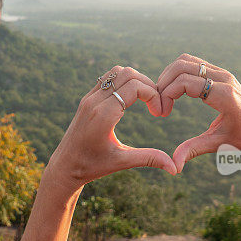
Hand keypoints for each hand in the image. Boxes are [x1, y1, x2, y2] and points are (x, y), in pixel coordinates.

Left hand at [45, 66, 176, 190]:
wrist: (64, 166)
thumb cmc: (92, 166)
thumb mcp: (121, 162)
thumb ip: (149, 159)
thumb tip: (175, 168)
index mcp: (103, 115)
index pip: (135, 87)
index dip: (154, 96)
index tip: (159, 114)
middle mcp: (94, 102)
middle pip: (128, 74)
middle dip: (148, 86)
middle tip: (155, 106)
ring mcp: (88, 98)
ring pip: (117, 71)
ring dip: (136, 81)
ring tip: (146, 100)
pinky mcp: (87, 98)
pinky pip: (108, 78)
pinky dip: (124, 82)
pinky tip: (132, 100)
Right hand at [156, 54, 240, 171]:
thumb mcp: (219, 144)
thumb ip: (194, 150)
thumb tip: (174, 166)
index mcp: (224, 95)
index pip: (186, 82)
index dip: (167, 94)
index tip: (163, 114)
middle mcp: (223, 78)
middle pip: (182, 66)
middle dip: (164, 83)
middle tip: (159, 104)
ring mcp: (222, 73)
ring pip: (186, 60)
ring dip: (169, 76)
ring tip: (163, 97)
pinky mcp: (220, 72)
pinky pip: (193, 63)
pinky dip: (178, 73)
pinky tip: (174, 92)